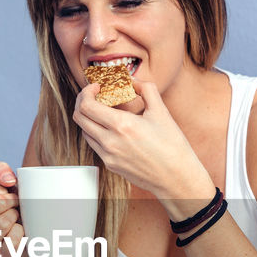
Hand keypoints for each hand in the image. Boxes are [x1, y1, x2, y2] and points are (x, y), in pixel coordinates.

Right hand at [0, 162, 22, 256]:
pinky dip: (21, 231)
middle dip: (12, 201)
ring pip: (5, 221)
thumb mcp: (1, 186)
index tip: (7, 196)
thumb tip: (8, 181)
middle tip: (15, 207)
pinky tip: (20, 231)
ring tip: (16, 218)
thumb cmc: (9, 208)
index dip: (2, 190)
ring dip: (16, 215)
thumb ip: (0, 172)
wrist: (22, 236)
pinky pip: (14, 239)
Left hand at [73, 80, 207, 199]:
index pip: (86, 106)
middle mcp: (110, 142)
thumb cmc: (172, 146)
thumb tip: (132, 79)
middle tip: (95, 96)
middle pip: (79, 118)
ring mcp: (108, 156)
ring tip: (104, 111)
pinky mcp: (111, 165)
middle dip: (83, 102)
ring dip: (89, 118)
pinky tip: (111, 128)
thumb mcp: (161, 111)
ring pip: (85, 132)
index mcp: (122, 126)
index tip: (96, 87)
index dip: (86, 92)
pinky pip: (95, 145)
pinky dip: (97, 132)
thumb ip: (146, 89)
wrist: (176, 177)